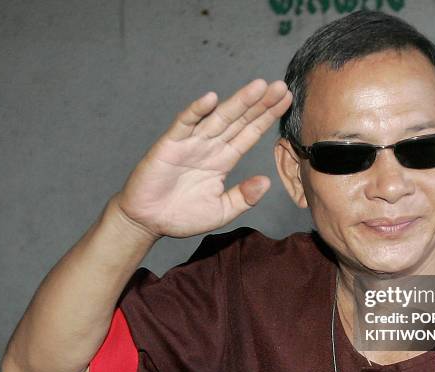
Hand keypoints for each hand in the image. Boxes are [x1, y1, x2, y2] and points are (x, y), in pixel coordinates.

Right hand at [114, 79, 291, 238]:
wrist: (148, 222)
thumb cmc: (182, 216)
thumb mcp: (221, 210)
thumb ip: (244, 197)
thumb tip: (266, 182)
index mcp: (223, 159)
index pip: (250, 133)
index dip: (267, 116)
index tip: (286, 101)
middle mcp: (210, 146)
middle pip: (239, 120)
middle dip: (260, 103)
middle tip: (281, 86)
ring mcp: (191, 143)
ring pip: (218, 118)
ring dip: (238, 101)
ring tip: (259, 86)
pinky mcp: (170, 145)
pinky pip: (185, 124)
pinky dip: (197, 111)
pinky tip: (212, 98)